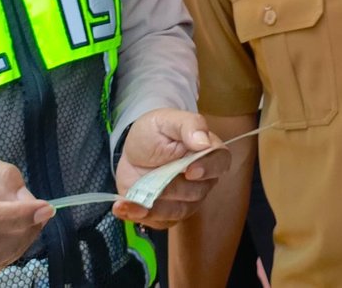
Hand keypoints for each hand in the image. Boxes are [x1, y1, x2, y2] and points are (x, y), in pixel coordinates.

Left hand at [113, 109, 229, 228]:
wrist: (134, 152)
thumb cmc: (155, 132)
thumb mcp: (167, 120)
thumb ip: (188, 125)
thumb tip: (203, 142)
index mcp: (208, 153)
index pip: (220, 163)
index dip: (207, 169)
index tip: (189, 171)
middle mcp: (202, 180)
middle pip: (196, 192)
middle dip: (172, 188)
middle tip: (151, 182)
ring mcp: (186, 200)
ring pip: (178, 211)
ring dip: (153, 207)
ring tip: (128, 201)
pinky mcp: (168, 214)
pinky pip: (158, 221)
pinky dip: (137, 215)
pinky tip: (121, 207)